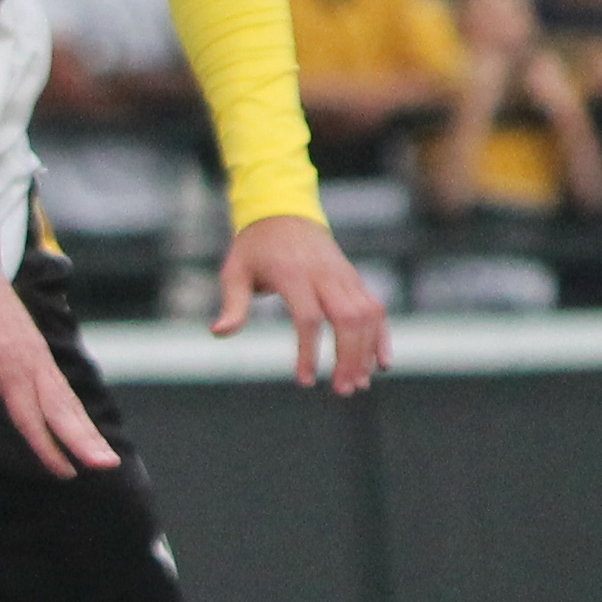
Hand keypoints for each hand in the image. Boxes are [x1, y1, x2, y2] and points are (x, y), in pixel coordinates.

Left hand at [0, 267, 120, 478]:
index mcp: (6, 361)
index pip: (29, 411)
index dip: (46, 442)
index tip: (66, 470)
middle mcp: (29, 360)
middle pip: (61, 408)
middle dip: (84, 439)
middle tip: (108, 466)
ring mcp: (36, 356)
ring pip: (65, 401)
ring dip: (85, 432)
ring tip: (105, 461)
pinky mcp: (34, 354)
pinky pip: (58, 391)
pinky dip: (73, 415)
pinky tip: (81, 434)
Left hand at [212, 211, 388, 392]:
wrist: (283, 210)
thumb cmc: (255, 247)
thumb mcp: (235, 271)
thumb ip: (233, 304)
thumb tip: (219, 333)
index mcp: (292, 273)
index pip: (309, 317)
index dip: (309, 351)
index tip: (305, 380)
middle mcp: (324, 273)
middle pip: (346, 319)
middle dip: (349, 357)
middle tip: (342, 391)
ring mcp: (343, 274)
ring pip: (366, 315)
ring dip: (367, 351)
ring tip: (358, 384)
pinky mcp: (353, 278)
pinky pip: (375, 307)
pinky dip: (381, 335)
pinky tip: (381, 363)